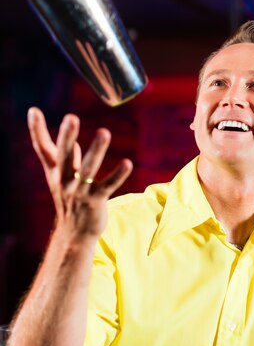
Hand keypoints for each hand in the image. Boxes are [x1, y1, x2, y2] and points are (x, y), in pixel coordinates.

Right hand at [27, 107, 131, 241]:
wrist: (74, 235)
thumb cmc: (70, 201)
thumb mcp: (63, 180)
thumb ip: (67, 159)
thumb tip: (72, 142)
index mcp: (55, 172)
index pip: (43, 149)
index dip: (37, 130)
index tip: (33, 110)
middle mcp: (64, 181)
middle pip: (63, 156)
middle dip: (66, 136)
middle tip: (71, 117)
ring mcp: (79, 192)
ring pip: (87, 169)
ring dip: (96, 151)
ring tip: (104, 132)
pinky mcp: (95, 202)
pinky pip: (107, 186)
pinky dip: (117, 175)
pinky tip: (127, 163)